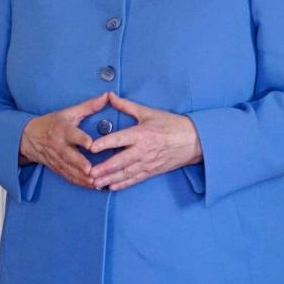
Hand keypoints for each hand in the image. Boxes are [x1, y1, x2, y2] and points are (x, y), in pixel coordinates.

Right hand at [19, 93, 108, 189]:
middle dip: (79, 164)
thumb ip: (89, 106)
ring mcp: (56, 158)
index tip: (90, 144)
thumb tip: (107, 96)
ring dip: (81, 177)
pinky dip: (79, 182)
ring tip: (95, 182)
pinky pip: (67, 176)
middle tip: (91, 170)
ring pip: (69, 169)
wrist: (29, 136)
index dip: (81, 139)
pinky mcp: (56, 167)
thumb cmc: (53, 122)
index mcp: (62, 129)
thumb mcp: (69, 112)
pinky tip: (91, 186)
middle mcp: (58, 145)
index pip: (72, 134)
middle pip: (69, 156)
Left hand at [88, 93, 202, 190]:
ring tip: (95, 183)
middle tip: (89, 173)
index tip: (91, 148)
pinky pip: (135, 179)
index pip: (119, 139)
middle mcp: (143, 150)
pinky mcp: (152, 171)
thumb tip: (109, 96)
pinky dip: (123, 184)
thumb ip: (126, 105)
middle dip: (104, 168)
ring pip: (126, 173)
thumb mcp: (148, 112)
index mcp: (141, 134)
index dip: (105, 143)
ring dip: (110, 179)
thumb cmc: (171, 124)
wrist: (194, 140)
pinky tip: (111, 187)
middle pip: (120, 161)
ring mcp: (148, 163)